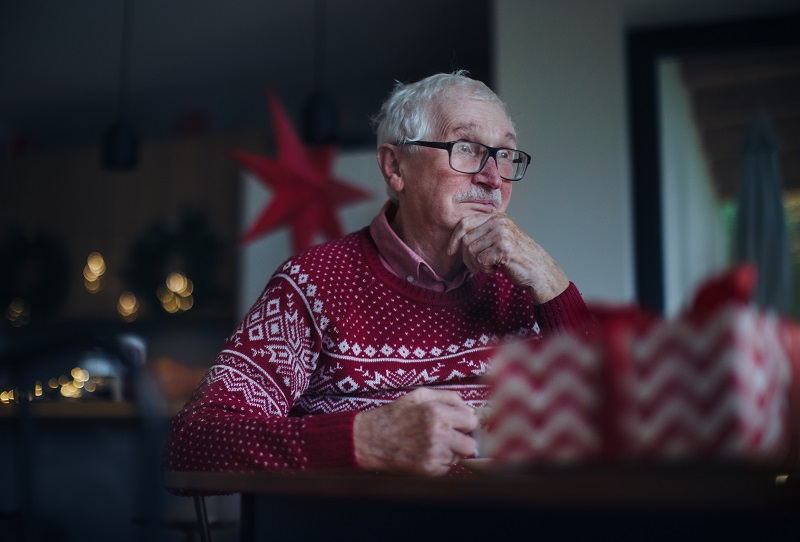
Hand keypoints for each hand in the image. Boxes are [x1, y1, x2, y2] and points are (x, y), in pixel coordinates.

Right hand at [353, 388, 477, 475]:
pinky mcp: (428, 470)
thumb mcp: (420, 395)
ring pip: (458, 458)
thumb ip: (449, 397)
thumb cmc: (396, 414)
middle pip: (470, 445)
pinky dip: (439, 462)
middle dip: (462, 440)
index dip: (465, 422)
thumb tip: (471, 410)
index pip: (472, 422)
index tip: (457, 423)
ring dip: (449, 452)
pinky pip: (446, 468)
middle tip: (449, 437)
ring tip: (430, 444)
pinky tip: (424, 453)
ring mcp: (433, 454)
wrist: (371, 439)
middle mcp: (438, 434)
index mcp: (437, 412)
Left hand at [446, 213, 568, 303]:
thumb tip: (455, 239)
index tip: (451, 252)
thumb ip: (482, 233)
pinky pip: (480, 260)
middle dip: (466, 257)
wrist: (537, 270)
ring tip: (489, 267)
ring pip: (471, 250)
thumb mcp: (499, 238)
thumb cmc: (516, 257)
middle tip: (475, 267)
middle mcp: (499, 221)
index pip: (465, 222)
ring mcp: (502, 233)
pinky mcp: (504, 247)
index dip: (454, 238)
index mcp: (496, 216)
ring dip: (477, 264)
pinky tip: (496, 269)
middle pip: (466, 239)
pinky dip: (485, 269)